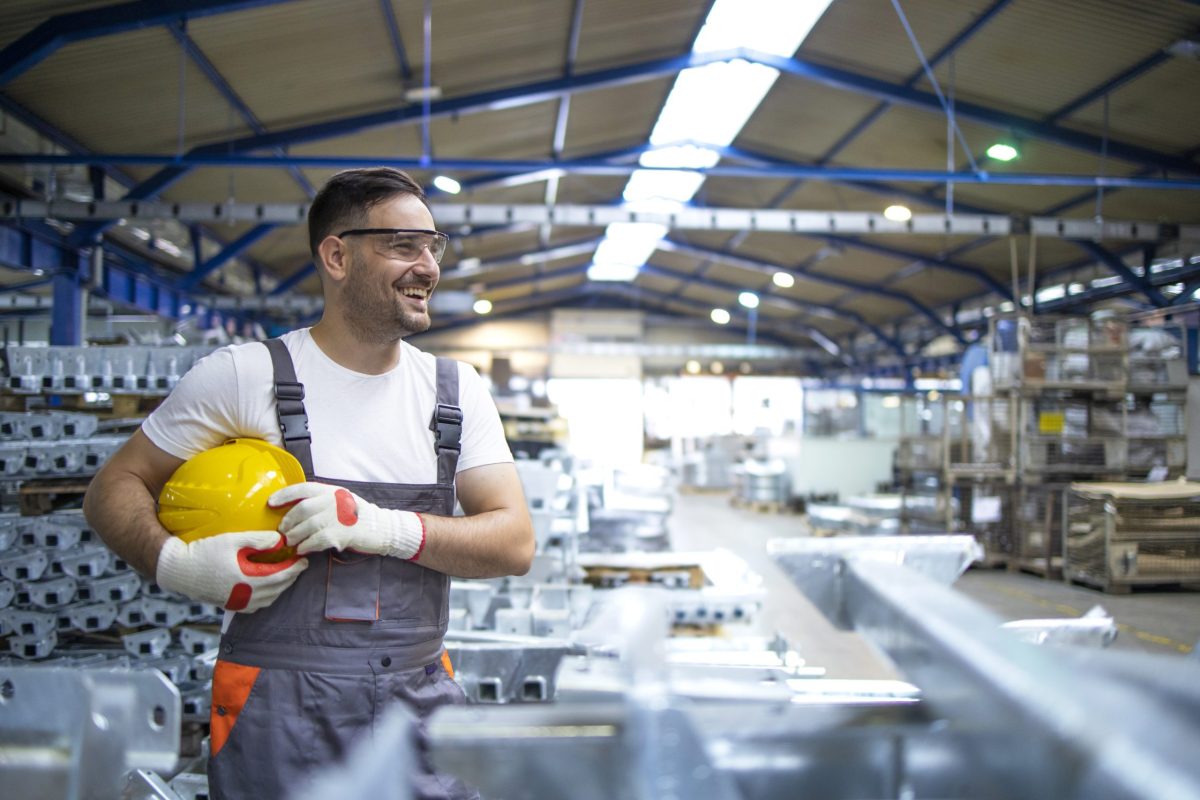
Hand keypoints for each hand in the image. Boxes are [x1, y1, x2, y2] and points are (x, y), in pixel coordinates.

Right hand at [154, 532, 307, 612]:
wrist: (178, 570)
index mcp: (247, 579)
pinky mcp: (229, 605)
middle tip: (299, 566)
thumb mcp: (232, 540)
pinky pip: (255, 605)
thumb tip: (280, 540)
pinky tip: (267, 586)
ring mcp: (236, 603)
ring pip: (268, 599)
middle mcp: (244, 596)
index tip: (304, 560)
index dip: (294, 568)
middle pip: (276, 589)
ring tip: (286, 574)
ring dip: (280, 588)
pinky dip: (266, 596)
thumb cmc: (204, 552)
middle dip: (290, 577)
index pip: (280, 576)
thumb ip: (258, 540)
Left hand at [270, 482, 425, 559]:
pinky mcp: (342, 533)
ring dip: (295, 536)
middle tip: (283, 531)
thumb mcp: (341, 501)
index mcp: (332, 491)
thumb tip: (294, 511)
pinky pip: (317, 540)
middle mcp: (334, 500)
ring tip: (291, 542)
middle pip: (302, 509)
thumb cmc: (358, 516)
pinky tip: (303, 550)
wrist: (383, 528)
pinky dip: (306, 546)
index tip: (271, 502)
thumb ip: (321, 502)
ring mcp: (339, 517)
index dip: (284, 495)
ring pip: (307, 526)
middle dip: (288, 521)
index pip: (303, 488)